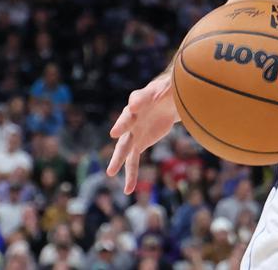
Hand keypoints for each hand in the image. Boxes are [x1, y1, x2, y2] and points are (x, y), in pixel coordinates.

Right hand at [106, 74, 179, 194]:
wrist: (167, 102)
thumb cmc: (165, 92)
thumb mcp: (167, 88)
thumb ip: (160, 93)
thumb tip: (142, 103)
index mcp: (140, 99)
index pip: (137, 100)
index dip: (137, 103)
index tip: (135, 107)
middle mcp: (131, 117)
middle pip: (126, 122)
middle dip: (122, 127)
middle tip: (115, 133)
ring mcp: (133, 131)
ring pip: (125, 146)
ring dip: (119, 159)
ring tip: (110, 172)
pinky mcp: (139, 143)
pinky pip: (133, 160)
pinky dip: (131, 174)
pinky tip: (128, 189)